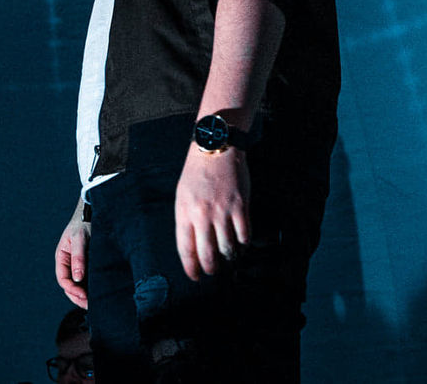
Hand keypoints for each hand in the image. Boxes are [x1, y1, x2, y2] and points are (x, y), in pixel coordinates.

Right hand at [55, 199, 90, 307]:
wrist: (96, 211)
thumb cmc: (85, 222)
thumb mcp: (80, 238)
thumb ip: (78, 258)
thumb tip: (77, 278)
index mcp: (62, 257)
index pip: (63, 279)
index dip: (72, 289)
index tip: (83, 295)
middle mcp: (70, 263)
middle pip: (70, 285)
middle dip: (78, 296)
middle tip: (89, 305)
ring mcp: (80, 264)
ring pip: (80, 284)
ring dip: (85, 294)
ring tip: (95, 303)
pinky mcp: (91, 264)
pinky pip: (89, 279)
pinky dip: (92, 287)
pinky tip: (100, 293)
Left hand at [174, 143, 249, 280]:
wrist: (215, 148)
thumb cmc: (196, 174)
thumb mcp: (182, 196)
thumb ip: (186, 220)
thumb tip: (193, 247)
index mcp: (184, 212)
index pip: (186, 249)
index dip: (191, 268)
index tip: (195, 277)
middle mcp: (202, 215)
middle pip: (207, 255)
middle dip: (210, 269)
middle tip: (213, 272)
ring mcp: (223, 211)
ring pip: (228, 248)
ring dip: (229, 258)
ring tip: (229, 258)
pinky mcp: (241, 206)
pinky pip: (244, 235)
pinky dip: (244, 244)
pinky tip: (242, 244)